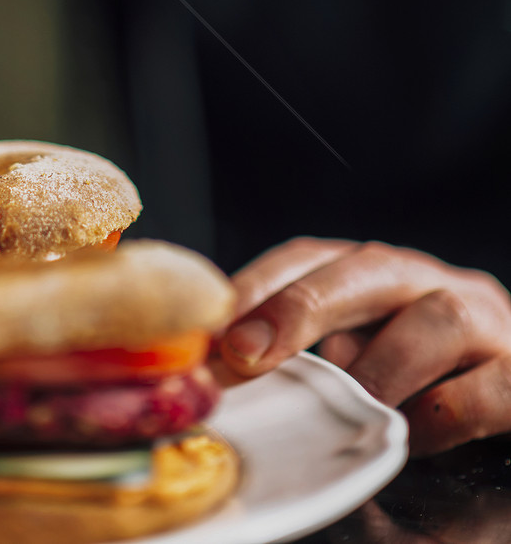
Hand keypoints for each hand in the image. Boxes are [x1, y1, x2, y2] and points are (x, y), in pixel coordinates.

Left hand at [211, 237, 510, 455]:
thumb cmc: (434, 372)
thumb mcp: (365, 349)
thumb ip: (310, 353)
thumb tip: (225, 370)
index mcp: (378, 273)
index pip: (309, 257)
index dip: (256, 286)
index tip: (207, 329)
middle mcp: (427, 282)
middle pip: (366, 270)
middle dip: (300, 307)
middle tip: (245, 352)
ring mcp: (483, 322)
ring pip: (435, 319)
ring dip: (381, 368)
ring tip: (352, 406)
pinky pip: (484, 389)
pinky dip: (443, 414)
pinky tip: (419, 433)